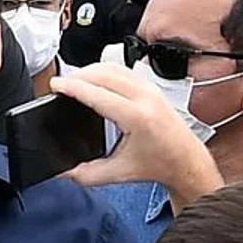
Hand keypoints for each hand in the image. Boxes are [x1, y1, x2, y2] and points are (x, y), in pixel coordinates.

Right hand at [52, 64, 221, 207]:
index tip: (56, 85)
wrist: (186, 162)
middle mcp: (146, 98)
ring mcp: (150, 89)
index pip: (98, 93)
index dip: (73, 87)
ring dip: (91, 71)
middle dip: (78, 76)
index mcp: (137, 118)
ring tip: (75, 82)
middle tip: (62, 84)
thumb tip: (63, 171)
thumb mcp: (119, 173)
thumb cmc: (160, 164)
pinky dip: (105, 71)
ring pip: (113, 67)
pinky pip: (123, 70)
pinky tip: (95, 80)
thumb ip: (87, 174)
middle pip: (103, 74)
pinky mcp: (152, 87)